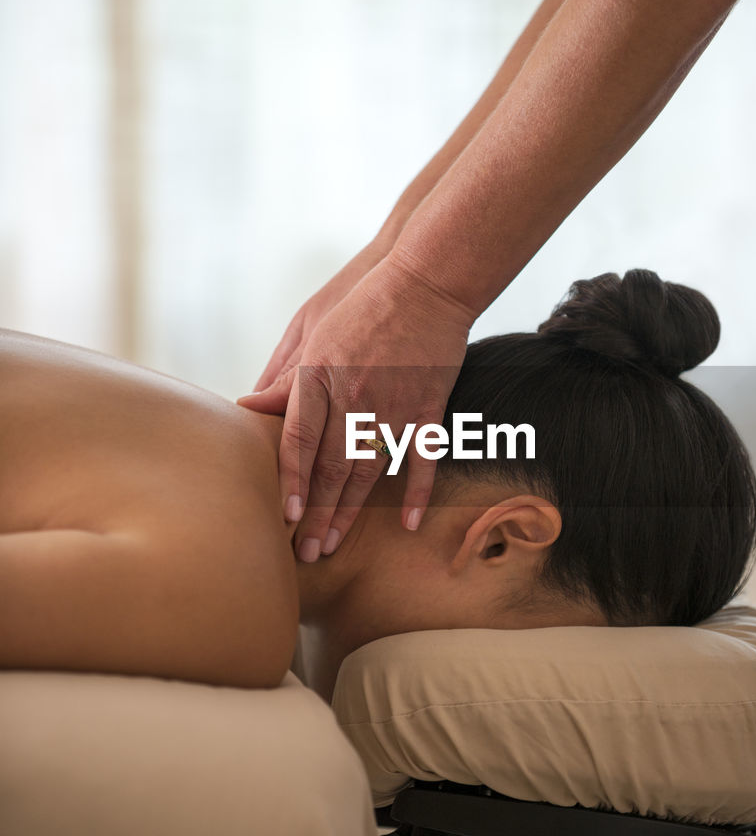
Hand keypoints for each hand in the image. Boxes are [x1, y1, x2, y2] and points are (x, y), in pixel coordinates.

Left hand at [239, 254, 472, 559]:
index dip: (293, 480)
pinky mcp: (427, 408)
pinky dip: (415, 493)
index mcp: (321, 377)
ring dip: (351, 513)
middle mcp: (355, 398)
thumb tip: (248, 406)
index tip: (287, 515)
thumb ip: (284, 375)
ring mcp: (394, 406)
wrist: (426, 283)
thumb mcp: (312, 330)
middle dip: (318, 514)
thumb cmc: (363, 303)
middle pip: (332, 467)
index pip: (301, 441)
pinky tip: (406, 524)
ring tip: (334, 545)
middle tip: (307, 552)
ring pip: (368, 472)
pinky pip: (420, 459)